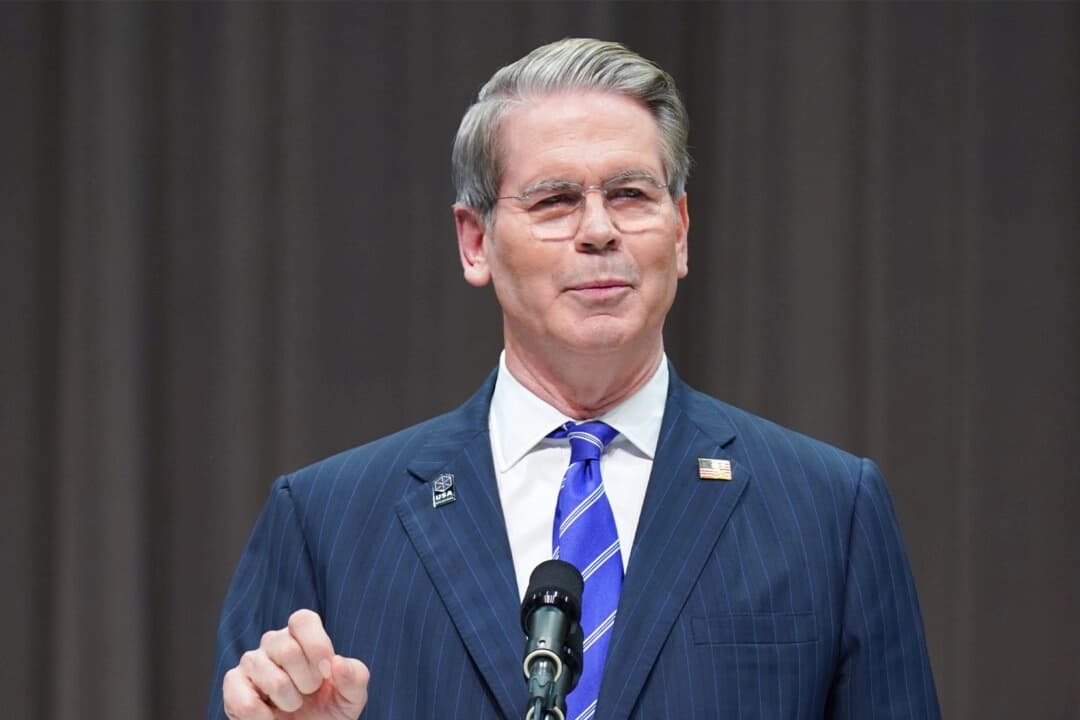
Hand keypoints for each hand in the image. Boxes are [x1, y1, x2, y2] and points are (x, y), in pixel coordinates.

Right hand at [222, 609, 368, 719]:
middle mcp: (273, 643)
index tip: (325, 672)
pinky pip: (246, 702)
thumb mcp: (351, 696)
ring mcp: (251, 662)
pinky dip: (264, 718)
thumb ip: (354, 677)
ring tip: (291, 705)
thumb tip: (337, 663)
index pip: (302, 619)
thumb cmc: (327, 711)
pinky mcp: (233, 685)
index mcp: (301, 635)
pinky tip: (271, 718)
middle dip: (307, 681)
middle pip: (288, 650)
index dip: (317, 646)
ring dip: (289, 702)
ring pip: (272, 680)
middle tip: (308, 693)